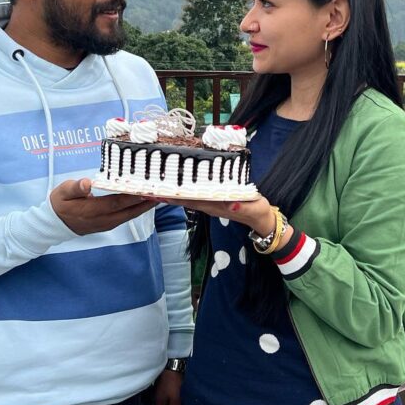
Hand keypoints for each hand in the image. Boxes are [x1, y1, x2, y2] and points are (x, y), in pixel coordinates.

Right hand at [50, 178, 157, 234]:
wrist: (55, 224)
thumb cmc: (60, 204)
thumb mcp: (63, 192)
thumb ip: (75, 188)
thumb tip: (86, 183)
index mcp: (92, 210)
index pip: (117, 202)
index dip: (132, 196)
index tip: (147, 188)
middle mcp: (103, 219)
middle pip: (129, 211)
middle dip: (146, 202)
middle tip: (162, 192)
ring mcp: (107, 224)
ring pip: (130, 215)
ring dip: (144, 206)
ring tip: (159, 196)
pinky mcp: (109, 224)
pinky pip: (127, 217)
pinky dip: (137, 209)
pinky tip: (145, 201)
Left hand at [154, 195, 275, 235]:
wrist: (261, 220)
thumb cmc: (258, 212)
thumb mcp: (254, 208)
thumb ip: (243, 207)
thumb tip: (230, 204)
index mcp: (214, 205)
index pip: (189, 199)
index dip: (172, 195)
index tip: (156, 191)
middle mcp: (207, 205)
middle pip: (182, 199)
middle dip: (164, 193)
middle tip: (144, 186)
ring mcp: (209, 203)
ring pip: (185, 197)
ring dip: (169, 192)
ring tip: (152, 184)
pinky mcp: (212, 200)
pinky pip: (193, 194)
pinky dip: (180, 190)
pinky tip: (172, 184)